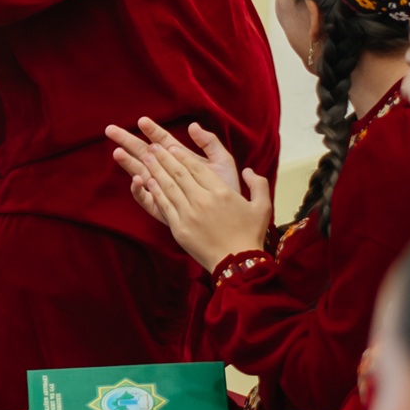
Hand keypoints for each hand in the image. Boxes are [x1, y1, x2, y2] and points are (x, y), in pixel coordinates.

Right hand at [107, 116, 238, 197]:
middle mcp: (168, 172)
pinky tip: (138, 178)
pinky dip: (139, 189)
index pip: (163, 140)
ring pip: (140, 172)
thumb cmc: (227, 188)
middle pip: (144, 153)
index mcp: (181, 159)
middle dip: (127, 141)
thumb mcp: (222, 161)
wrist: (230, 216)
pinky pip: (146, 198)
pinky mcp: (161, 207)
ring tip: (117, 152)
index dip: (152, 130)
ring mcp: (162, 189)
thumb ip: (210, 143)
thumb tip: (192, 125)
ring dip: (128, 163)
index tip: (142, 121)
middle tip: (110, 130)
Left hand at [117, 122, 272, 270]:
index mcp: (221, 192)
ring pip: (168, 187)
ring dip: (156, 171)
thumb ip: (258, 184)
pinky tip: (148, 182)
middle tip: (153, 147)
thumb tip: (249, 170)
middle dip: (164, 158)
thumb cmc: (251, 234)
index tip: (171, 147)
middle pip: (179, 174)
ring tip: (147, 158)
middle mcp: (203, 200)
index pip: (196, 168)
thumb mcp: (263, 206)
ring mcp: (189, 214)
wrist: (237, 263)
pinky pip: (164, 205)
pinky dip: (155, 192)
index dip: (181, 156)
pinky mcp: (179, 228)